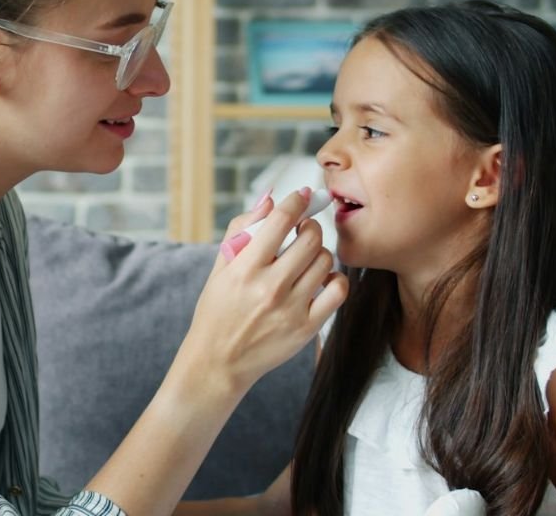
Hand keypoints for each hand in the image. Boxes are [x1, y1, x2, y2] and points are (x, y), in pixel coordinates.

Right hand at [175, 189, 347, 401]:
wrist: (218, 360)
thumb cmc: (217, 309)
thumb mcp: (220, 267)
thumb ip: (242, 229)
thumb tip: (270, 199)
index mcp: (244, 268)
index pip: (280, 220)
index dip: (295, 201)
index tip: (300, 195)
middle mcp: (269, 287)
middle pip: (310, 237)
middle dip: (309, 226)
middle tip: (303, 230)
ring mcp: (291, 308)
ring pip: (325, 260)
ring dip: (319, 251)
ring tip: (306, 257)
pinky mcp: (306, 328)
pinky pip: (338, 290)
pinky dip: (334, 278)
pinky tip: (320, 278)